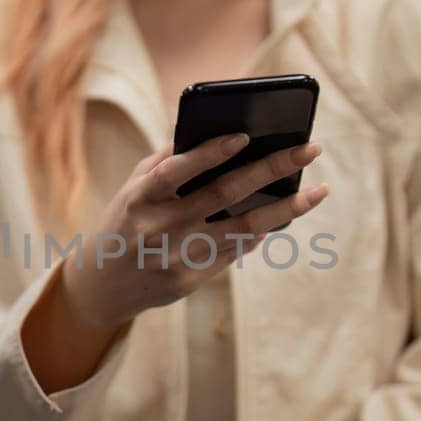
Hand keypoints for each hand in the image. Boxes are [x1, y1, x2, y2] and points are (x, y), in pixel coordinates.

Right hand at [65, 134, 326, 330]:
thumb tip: (217, 135)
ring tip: (317, 192)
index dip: (210, 153)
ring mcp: (178, 257)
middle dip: (272, 168)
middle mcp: (159, 228)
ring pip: (243, 228)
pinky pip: (235, 251)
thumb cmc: (126, 221)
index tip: (245, 136)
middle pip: (225, 194)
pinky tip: (282, 215)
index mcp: (139, 198)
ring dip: (285, 209)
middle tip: (310, 149)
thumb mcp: (133, 188)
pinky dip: (260, 231)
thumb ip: (167, 162)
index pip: (177, 170)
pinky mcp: (191, 280)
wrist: (103, 285)